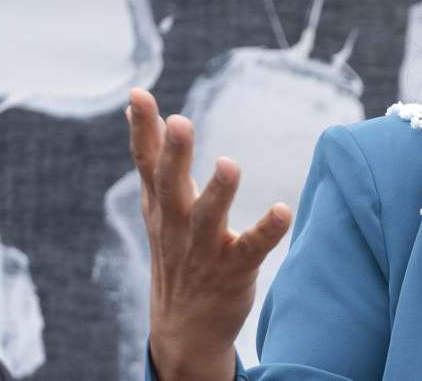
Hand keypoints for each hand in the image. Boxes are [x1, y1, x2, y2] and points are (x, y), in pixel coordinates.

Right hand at [126, 88, 292, 380]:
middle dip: (173, 154)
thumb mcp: (159, 207)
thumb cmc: (177, 252)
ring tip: (228, 163)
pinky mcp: (234, 269)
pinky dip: (267, 229)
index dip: (142, 129)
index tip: (139, 94)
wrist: (185, 328)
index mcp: (161, 206)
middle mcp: (177, 225)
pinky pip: (252, 248)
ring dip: (218, 191)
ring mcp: (204, 249)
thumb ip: (155, 160)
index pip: (146, 163)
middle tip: (179, 121)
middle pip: (171, 185)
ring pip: (208, 217)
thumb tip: (144, 109)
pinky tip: (282, 210)